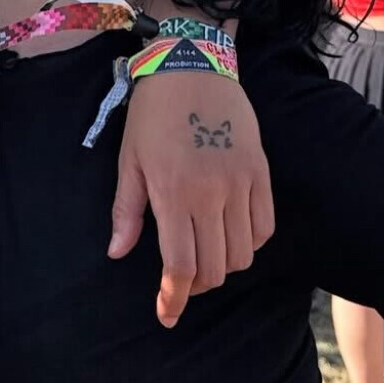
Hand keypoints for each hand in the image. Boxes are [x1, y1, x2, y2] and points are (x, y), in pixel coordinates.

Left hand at [110, 68, 274, 326]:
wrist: (192, 67)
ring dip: (223, 266)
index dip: (173, 298)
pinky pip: (264, 228)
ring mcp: (241, 184)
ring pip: (243, 254)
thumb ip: (127, 212)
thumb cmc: (152, 115)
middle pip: (213, 268)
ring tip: (204, 256)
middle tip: (180, 281)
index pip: (180, 266)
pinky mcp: (262, 173)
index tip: (167, 315)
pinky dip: (250, 243)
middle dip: (195, 285)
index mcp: (172, 194)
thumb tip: (118, 253)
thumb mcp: (129, 162)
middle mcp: (211, 194)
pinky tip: (230, 235)